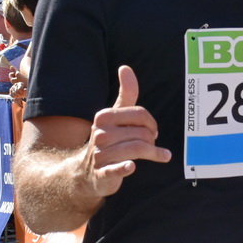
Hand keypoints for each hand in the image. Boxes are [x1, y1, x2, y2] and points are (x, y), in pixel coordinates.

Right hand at [78, 66, 170, 201]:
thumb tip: (125, 68)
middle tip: (152, 145)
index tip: (152, 131)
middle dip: (152, 140)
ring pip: (137, 149)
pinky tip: (132, 166)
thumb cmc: (107, 140)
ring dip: (153, 153)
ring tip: (158, 155)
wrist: (85, 172)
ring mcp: (99, 155)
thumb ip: (125, 93)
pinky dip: (124, 167)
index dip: (151, 123)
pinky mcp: (102, 174)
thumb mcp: (115, 116)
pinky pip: (115, 169)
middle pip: (142, 133)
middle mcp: (99, 134)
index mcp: (103, 117)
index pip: (139, 114)